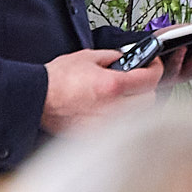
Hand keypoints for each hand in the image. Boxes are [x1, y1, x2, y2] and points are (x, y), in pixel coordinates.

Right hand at [43, 47, 160, 133]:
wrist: (35, 98)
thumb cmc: (56, 80)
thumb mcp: (87, 57)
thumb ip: (113, 56)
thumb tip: (128, 58)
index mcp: (112, 86)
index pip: (151, 79)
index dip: (155, 69)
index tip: (153, 65)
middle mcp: (113, 108)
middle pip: (150, 100)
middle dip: (145, 88)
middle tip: (136, 80)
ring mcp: (107, 124)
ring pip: (138, 116)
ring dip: (135, 104)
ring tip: (121, 95)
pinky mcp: (98, 135)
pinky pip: (121, 127)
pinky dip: (121, 118)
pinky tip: (109, 109)